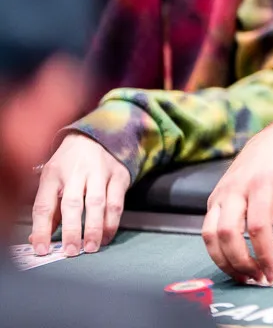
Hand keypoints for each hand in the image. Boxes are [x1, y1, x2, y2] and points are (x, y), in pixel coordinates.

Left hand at [29, 133, 130, 256]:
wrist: (95, 136)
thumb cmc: (69, 165)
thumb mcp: (52, 181)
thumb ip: (49, 210)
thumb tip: (39, 240)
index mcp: (52, 174)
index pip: (43, 205)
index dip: (41, 229)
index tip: (41, 249)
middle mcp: (75, 172)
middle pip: (72, 203)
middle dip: (72, 230)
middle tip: (71, 251)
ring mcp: (99, 172)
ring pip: (97, 203)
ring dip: (95, 228)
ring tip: (92, 247)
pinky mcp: (119, 175)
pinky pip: (117, 202)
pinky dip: (112, 221)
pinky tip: (107, 235)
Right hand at [202, 119, 272, 284]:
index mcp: (264, 184)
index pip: (258, 228)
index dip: (264, 256)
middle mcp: (237, 187)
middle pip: (228, 233)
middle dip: (241, 262)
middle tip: (259, 278)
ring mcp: (221, 192)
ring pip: (210, 234)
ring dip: (225, 261)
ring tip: (246, 276)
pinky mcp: (212, 198)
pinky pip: (207, 230)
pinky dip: (218, 250)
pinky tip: (235, 261)